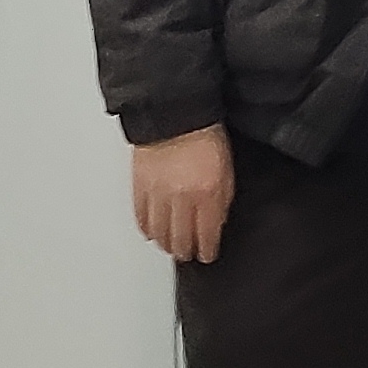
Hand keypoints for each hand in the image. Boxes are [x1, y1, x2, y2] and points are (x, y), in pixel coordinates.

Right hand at [132, 125, 234, 263]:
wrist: (175, 112)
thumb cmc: (205, 136)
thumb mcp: (227, 170)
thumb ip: (222, 200)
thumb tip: (216, 223)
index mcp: (207, 193)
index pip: (206, 236)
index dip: (206, 250)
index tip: (207, 255)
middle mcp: (181, 197)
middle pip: (180, 239)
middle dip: (185, 251)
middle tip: (188, 254)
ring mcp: (158, 193)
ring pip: (159, 233)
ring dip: (166, 244)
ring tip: (170, 246)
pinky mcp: (139, 186)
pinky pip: (141, 217)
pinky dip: (147, 228)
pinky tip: (152, 232)